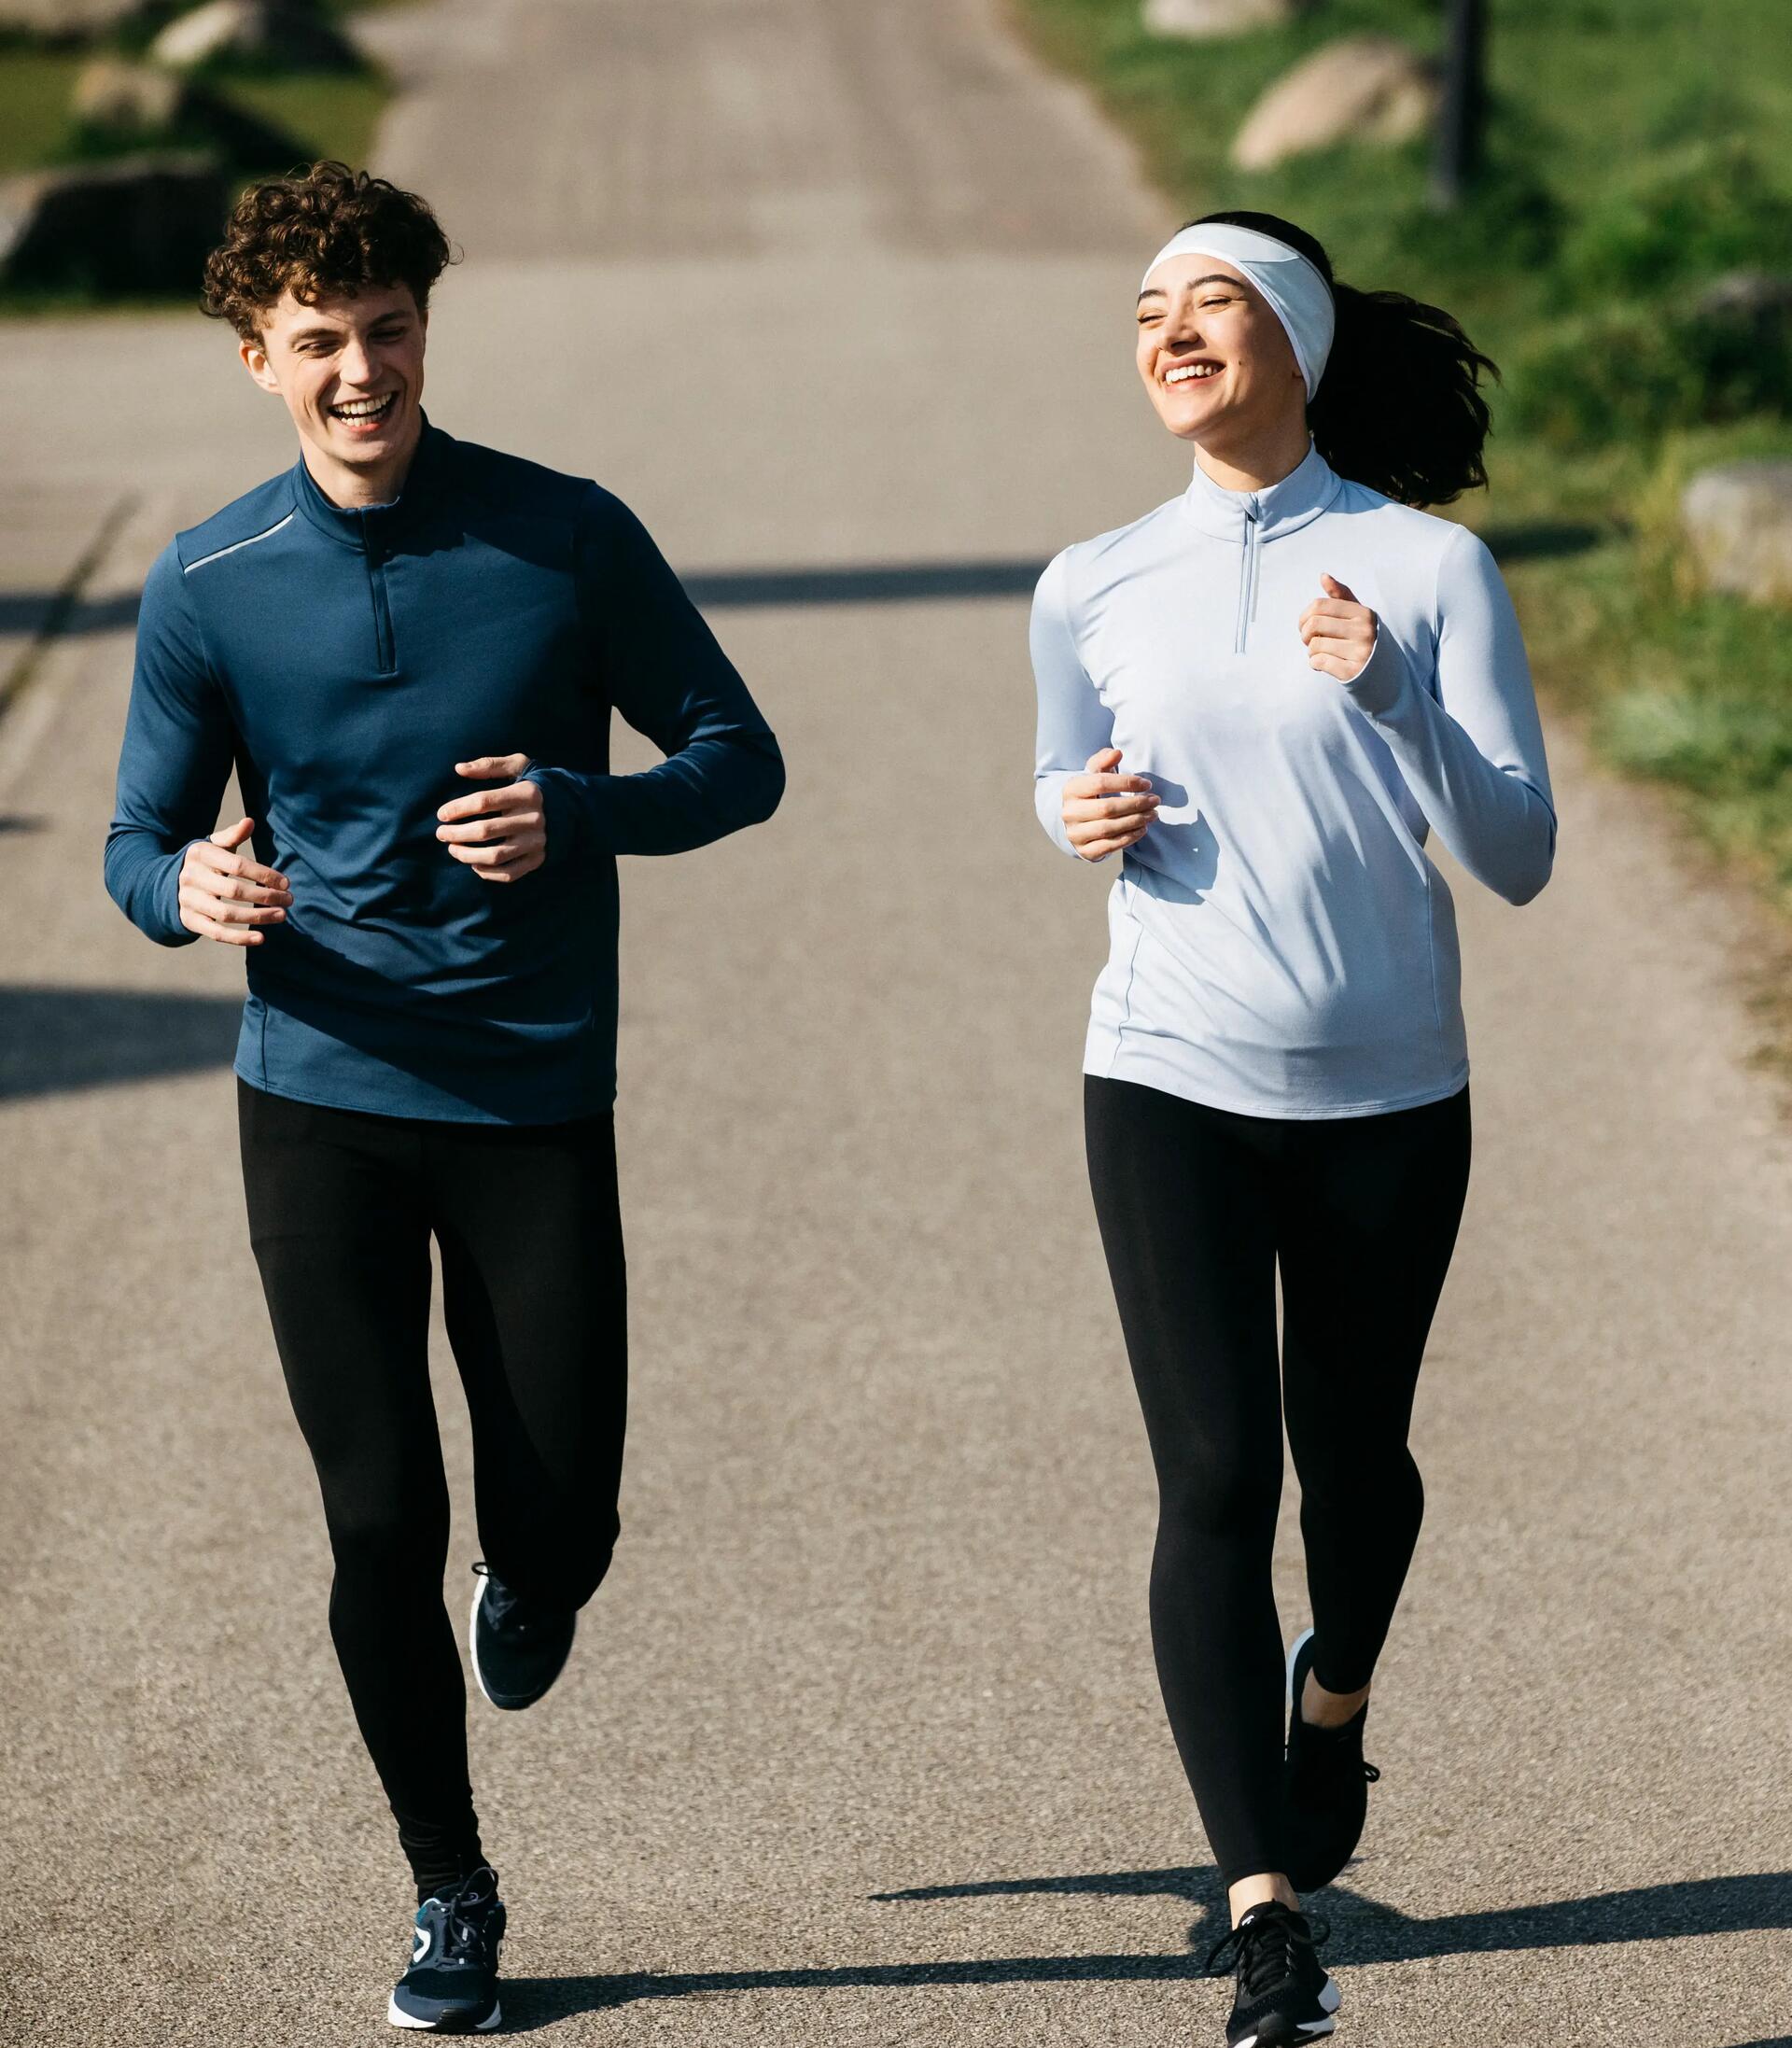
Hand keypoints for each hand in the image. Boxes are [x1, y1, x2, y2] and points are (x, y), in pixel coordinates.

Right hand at [177, 816, 289, 946]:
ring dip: (257, 917)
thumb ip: (232, 836)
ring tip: (281, 915)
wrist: (168, 883)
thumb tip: (249, 821)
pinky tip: (261, 938)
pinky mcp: (189, 920)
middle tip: (289, 900)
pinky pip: (216, 932)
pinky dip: (239, 938)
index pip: (237, 866)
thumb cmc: (204, 863)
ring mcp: (188, 900)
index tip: (286, 883)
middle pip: (234, 890)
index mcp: (200, 854)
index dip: (264, 875)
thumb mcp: (214, 846)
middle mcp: (191, 877)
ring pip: (226, 913)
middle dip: (266, 896)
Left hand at [436, 754, 545, 881]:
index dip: (458, 808)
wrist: (570, 808)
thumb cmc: (534, 785)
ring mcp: (536, 842)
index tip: (441, 814)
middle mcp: (532, 819)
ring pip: (495, 855)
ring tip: (453, 850)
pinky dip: (488, 873)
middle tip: (440, 834)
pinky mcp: (538, 859)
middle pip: (486, 830)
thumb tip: (459, 769)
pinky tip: (474, 865)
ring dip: (467, 855)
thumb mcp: (518, 766)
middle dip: (456, 834)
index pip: (484, 802)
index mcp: (526, 794)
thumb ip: (489, 765)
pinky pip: (509, 873)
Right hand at [1061, 746, 1158, 862]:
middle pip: (1106, 808)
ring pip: (1108, 828)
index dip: (1126, 783)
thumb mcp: (1094, 773)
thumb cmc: (1091, 793)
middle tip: (1155, 801)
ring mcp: (1075, 833)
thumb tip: (1117, 753)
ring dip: (1135, 821)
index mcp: (1071, 789)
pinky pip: (1109, 846)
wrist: (1076, 821)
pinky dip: (1129, 838)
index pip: (1100, 783)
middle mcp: (1069, 812)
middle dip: (1135, 804)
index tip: (1147, 784)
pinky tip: (1142, 829)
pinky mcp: (1084, 851)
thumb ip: (1104, 760)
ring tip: (1153, 815)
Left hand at [1299, 572, 1377, 680]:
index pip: (1319, 605)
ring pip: (1314, 645)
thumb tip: (1323, 576)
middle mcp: (1364, 631)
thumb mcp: (1358, 616)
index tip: (1306, 625)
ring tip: (1322, 653)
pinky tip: (1323, 665)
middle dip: (1305, 634)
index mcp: (1364, 613)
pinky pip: (1318, 661)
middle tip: (1309, 641)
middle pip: (1314, 624)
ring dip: (1311, 651)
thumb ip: (1341, 596)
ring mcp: (1360, 652)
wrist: (1383, 675)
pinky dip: (1314, 663)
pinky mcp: (1352, 672)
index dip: (1305, 616)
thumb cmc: (1364, 640)